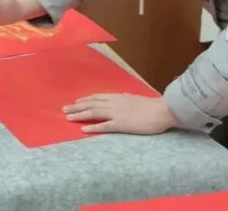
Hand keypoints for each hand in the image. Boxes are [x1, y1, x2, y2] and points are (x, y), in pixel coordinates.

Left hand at [63, 94, 178, 134]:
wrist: (163, 110)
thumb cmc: (153, 106)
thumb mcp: (136, 99)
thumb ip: (126, 100)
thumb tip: (121, 99)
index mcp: (119, 97)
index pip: (97, 97)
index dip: (85, 100)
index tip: (76, 101)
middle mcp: (115, 103)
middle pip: (91, 104)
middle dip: (76, 106)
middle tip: (64, 109)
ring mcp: (117, 113)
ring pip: (94, 112)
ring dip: (79, 114)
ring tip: (68, 117)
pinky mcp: (121, 124)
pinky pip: (104, 125)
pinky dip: (92, 126)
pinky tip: (83, 129)